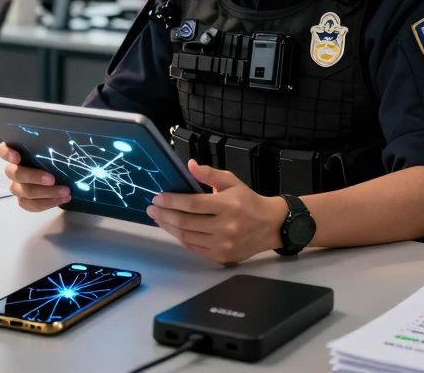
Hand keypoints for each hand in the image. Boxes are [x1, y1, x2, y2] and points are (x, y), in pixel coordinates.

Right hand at [0, 142, 69, 211]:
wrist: (61, 177)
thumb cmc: (54, 158)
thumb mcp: (53, 148)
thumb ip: (53, 143)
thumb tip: (67, 132)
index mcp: (16, 153)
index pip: (3, 150)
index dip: (7, 153)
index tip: (17, 157)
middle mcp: (13, 170)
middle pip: (16, 174)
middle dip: (34, 177)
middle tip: (52, 179)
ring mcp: (17, 186)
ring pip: (25, 192)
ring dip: (46, 193)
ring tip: (65, 191)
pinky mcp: (24, 200)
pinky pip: (31, 205)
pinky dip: (47, 203)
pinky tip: (61, 199)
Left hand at [148, 159, 288, 263]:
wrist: (271, 226)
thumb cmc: (249, 201)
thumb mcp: (232, 182)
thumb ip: (210, 174)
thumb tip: (190, 165)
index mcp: (228, 205)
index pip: (193, 204)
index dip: (172, 201)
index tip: (158, 198)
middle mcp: (225, 226)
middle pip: (186, 222)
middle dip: (165, 215)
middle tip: (152, 208)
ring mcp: (223, 244)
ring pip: (187, 236)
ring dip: (169, 227)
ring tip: (159, 218)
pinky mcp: (221, 257)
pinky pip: (194, 248)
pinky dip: (181, 238)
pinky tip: (174, 229)